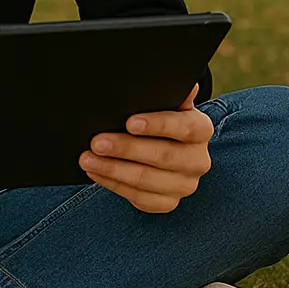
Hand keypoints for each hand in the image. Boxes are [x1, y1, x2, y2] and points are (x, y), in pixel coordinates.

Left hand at [78, 84, 212, 213]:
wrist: (165, 148)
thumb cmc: (160, 120)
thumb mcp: (167, 104)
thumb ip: (170, 94)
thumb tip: (186, 84)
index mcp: (201, 130)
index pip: (185, 128)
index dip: (157, 125)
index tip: (129, 122)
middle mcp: (198, 160)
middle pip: (162, 156)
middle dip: (125, 148)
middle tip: (97, 142)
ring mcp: (184, 185)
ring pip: (146, 180)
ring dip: (113, 169)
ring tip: (87, 159)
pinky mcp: (168, 202)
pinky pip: (139, 197)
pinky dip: (113, 184)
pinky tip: (96, 172)